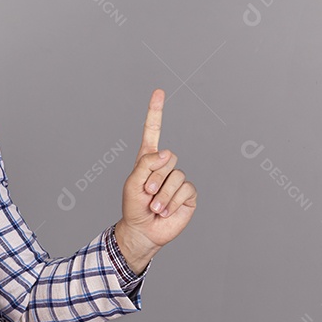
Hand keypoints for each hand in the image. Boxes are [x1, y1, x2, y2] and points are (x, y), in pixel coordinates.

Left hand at [115, 89, 196, 271]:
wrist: (143, 230)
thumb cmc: (134, 206)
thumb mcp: (133, 183)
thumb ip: (146, 164)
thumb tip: (168, 152)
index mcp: (148, 159)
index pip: (153, 131)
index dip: (156, 112)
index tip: (159, 91)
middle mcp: (165, 166)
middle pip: (168, 158)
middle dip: (155, 178)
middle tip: (147, 194)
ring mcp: (178, 179)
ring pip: (176, 175)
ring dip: (162, 194)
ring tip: (154, 206)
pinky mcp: (188, 193)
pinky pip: (185, 189)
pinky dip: (171, 201)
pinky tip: (164, 211)